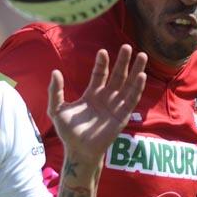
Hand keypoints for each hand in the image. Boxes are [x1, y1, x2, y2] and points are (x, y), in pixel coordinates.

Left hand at [48, 45, 146, 172]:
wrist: (78, 150)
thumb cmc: (68, 132)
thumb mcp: (57, 109)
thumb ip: (55, 92)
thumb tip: (55, 72)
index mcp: (92, 95)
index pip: (99, 74)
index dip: (101, 63)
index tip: (102, 51)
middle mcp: (105, 98)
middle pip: (117, 76)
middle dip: (122, 61)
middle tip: (127, 46)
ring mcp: (115, 106)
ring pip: (128, 84)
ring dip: (135, 70)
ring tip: (142, 55)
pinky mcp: (122, 115)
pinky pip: (131, 99)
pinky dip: (137, 87)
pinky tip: (141, 75)